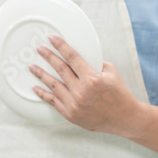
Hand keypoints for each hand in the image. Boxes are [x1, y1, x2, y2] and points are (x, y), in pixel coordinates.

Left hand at [29, 34, 143, 135]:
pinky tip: (35, 88)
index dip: (61, 46)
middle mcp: (81, 91)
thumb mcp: (111, 73)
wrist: (124, 118)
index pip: (72, 58)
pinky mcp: (70, 114)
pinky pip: (53, 102)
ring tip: (32, 67)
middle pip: (60, 69)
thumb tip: (79, 57)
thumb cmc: (119, 93)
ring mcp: (74, 103)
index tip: (52, 39)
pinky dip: (43, 94)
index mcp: (92, 78)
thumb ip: (95, 63)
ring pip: (53, 85)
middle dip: (48, 57)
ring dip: (41, 75)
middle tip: (39, 49)